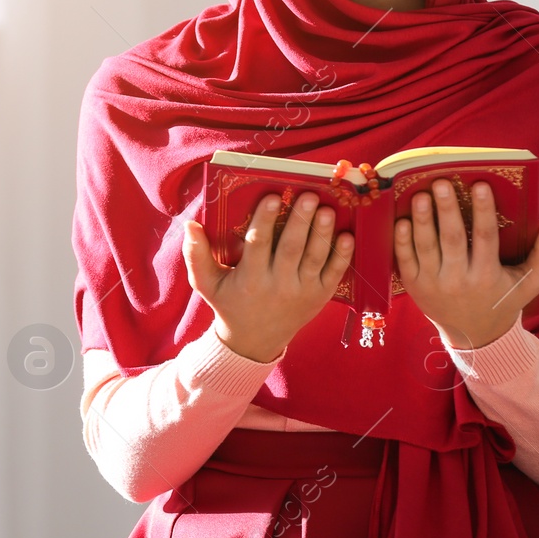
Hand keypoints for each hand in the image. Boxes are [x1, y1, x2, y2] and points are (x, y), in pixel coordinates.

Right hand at [183, 191, 354, 363]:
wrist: (254, 341)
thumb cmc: (229, 303)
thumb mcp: (206, 283)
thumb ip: (196, 254)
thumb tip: (191, 224)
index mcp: (250, 278)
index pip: (258, 244)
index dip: (265, 220)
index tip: (273, 196)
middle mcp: (277, 285)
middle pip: (291, 248)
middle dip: (300, 221)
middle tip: (308, 195)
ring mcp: (302, 292)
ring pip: (314, 258)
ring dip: (322, 233)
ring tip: (327, 210)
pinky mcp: (319, 297)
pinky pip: (333, 274)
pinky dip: (342, 256)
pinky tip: (347, 236)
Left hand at [394, 178, 538, 349]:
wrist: (475, 336)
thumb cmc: (504, 300)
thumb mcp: (531, 283)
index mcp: (488, 275)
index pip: (486, 238)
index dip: (483, 210)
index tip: (480, 184)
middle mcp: (459, 281)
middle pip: (452, 239)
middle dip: (446, 209)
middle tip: (441, 182)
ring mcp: (433, 284)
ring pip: (426, 247)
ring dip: (422, 220)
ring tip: (421, 195)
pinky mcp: (414, 287)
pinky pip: (406, 261)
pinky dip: (402, 241)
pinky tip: (402, 220)